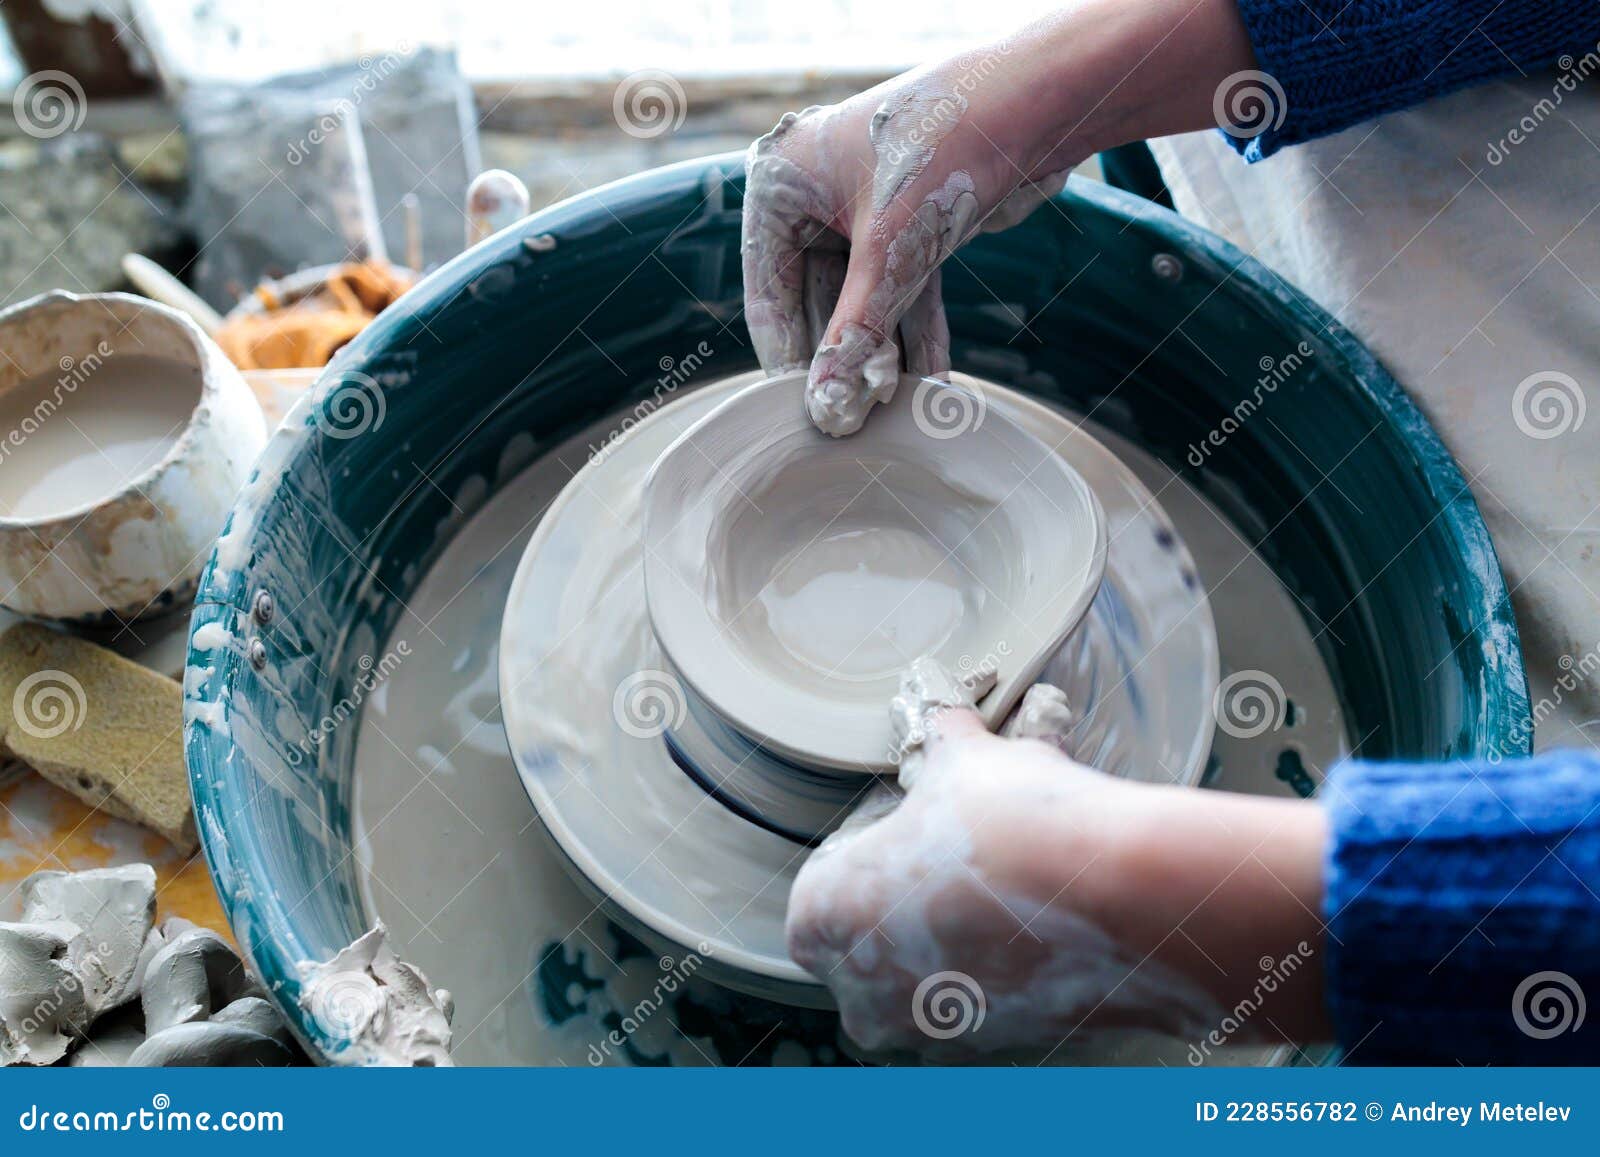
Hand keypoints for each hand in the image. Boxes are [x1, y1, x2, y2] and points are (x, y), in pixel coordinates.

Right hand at [740, 0, 1260, 435]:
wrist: (1039, 99)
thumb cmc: (946, 146)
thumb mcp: (888, 253)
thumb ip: (854, 335)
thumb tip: (825, 408)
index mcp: (780, 184)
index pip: (769, 291)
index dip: (788, 356)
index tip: (802, 412)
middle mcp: (815, 194)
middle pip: (818, 300)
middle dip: (845, 358)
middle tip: (856, 417)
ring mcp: (865, 209)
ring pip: (865, 300)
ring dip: (884, 353)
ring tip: (897, 403)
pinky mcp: (911, 222)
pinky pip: (904, 290)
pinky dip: (918, 331)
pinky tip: (932, 382)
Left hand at [786, 706, 1330, 1056]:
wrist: (1125, 899)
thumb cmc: (1018, 826)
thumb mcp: (965, 757)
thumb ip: (939, 733)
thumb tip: (936, 700)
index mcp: (825, 919)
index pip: (817, 889)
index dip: (864, 852)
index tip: (909, 827)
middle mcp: (863, 994)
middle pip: (866, 945)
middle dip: (908, 903)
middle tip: (957, 856)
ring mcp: (930, 1034)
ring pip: (927, 980)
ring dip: (959, 935)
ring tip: (1010, 877)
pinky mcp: (998, 1052)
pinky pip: (986, 1006)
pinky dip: (1008, 968)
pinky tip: (1046, 915)